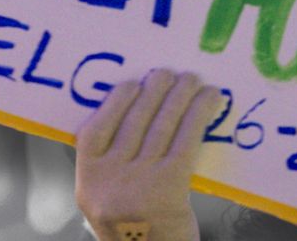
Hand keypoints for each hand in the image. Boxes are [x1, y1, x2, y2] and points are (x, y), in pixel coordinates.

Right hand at [75, 70, 221, 240]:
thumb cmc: (136, 226)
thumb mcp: (106, 199)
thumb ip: (110, 164)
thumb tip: (133, 110)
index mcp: (87, 180)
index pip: (95, 129)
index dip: (116, 102)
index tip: (134, 83)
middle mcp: (108, 180)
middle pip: (133, 122)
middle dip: (153, 91)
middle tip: (168, 72)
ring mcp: (138, 183)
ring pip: (160, 126)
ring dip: (179, 95)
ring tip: (191, 79)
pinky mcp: (169, 186)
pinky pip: (184, 139)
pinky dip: (198, 114)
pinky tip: (209, 98)